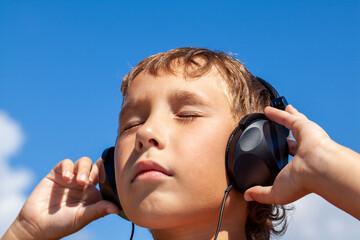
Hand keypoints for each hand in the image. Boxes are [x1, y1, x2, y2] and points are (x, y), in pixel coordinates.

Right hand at [3, 157, 119, 239]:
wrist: (36, 225)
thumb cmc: (61, 224)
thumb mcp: (82, 218)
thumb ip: (98, 210)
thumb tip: (118, 208)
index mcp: (93, 194)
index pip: (106, 179)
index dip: (110, 176)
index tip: (112, 179)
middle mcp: (84, 184)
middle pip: (97, 167)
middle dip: (98, 169)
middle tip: (93, 181)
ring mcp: (71, 178)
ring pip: (84, 162)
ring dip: (84, 169)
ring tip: (79, 181)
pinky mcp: (57, 174)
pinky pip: (66, 163)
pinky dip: (68, 167)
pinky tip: (66, 177)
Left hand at [244, 105, 331, 204]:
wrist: (318, 169)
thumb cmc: (302, 182)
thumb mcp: (276, 193)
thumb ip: (261, 193)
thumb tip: (247, 196)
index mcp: (298, 168)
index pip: (287, 161)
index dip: (279, 157)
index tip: (271, 156)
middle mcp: (302, 152)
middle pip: (289, 141)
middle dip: (282, 136)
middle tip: (271, 132)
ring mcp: (304, 138)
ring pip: (290, 125)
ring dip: (281, 119)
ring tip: (270, 114)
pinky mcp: (303, 126)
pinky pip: (287, 117)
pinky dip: (277, 113)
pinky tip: (266, 110)